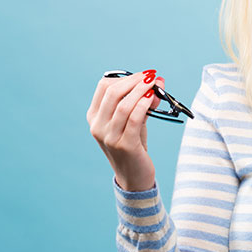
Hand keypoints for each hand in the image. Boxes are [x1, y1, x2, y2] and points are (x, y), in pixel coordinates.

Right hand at [86, 69, 163, 191]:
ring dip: (141, 91)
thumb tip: (158, 81)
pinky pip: (134, 119)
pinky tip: (153, 99)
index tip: (143, 75)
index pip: (104, 87)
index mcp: (94, 116)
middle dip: (134, 81)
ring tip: (155, 85)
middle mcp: (97, 126)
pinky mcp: (124, 145)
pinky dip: (144, 105)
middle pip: (112, 93)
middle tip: (151, 76)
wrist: (134, 176)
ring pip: (123, 105)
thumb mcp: (134, 120)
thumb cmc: (133, 144)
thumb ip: (143, 101)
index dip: (125, 77)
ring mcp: (109, 137)